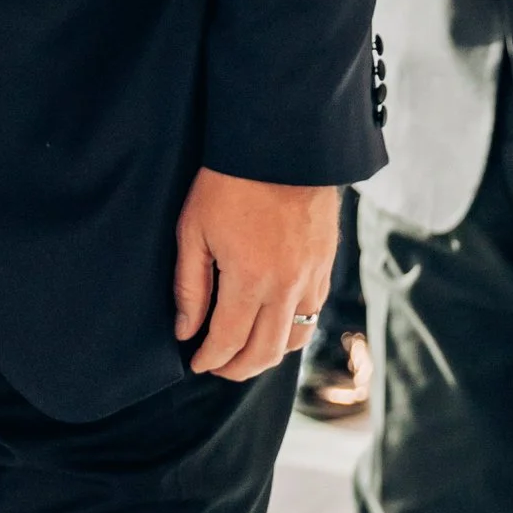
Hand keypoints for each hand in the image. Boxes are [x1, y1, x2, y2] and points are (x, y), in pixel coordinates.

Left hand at [173, 168, 338, 381]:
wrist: (283, 144)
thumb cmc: (229, 183)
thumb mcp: (194, 231)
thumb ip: (190, 287)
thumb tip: (186, 330)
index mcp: (251, 280)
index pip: (229, 341)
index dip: (209, 359)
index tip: (195, 363)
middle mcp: (288, 287)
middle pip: (265, 352)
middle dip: (237, 368)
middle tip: (216, 366)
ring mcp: (313, 276)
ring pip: (295, 338)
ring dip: (268, 353)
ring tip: (244, 351)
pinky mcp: (326, 263)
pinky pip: (313, 312)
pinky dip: (292, 328)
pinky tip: (273, 322)